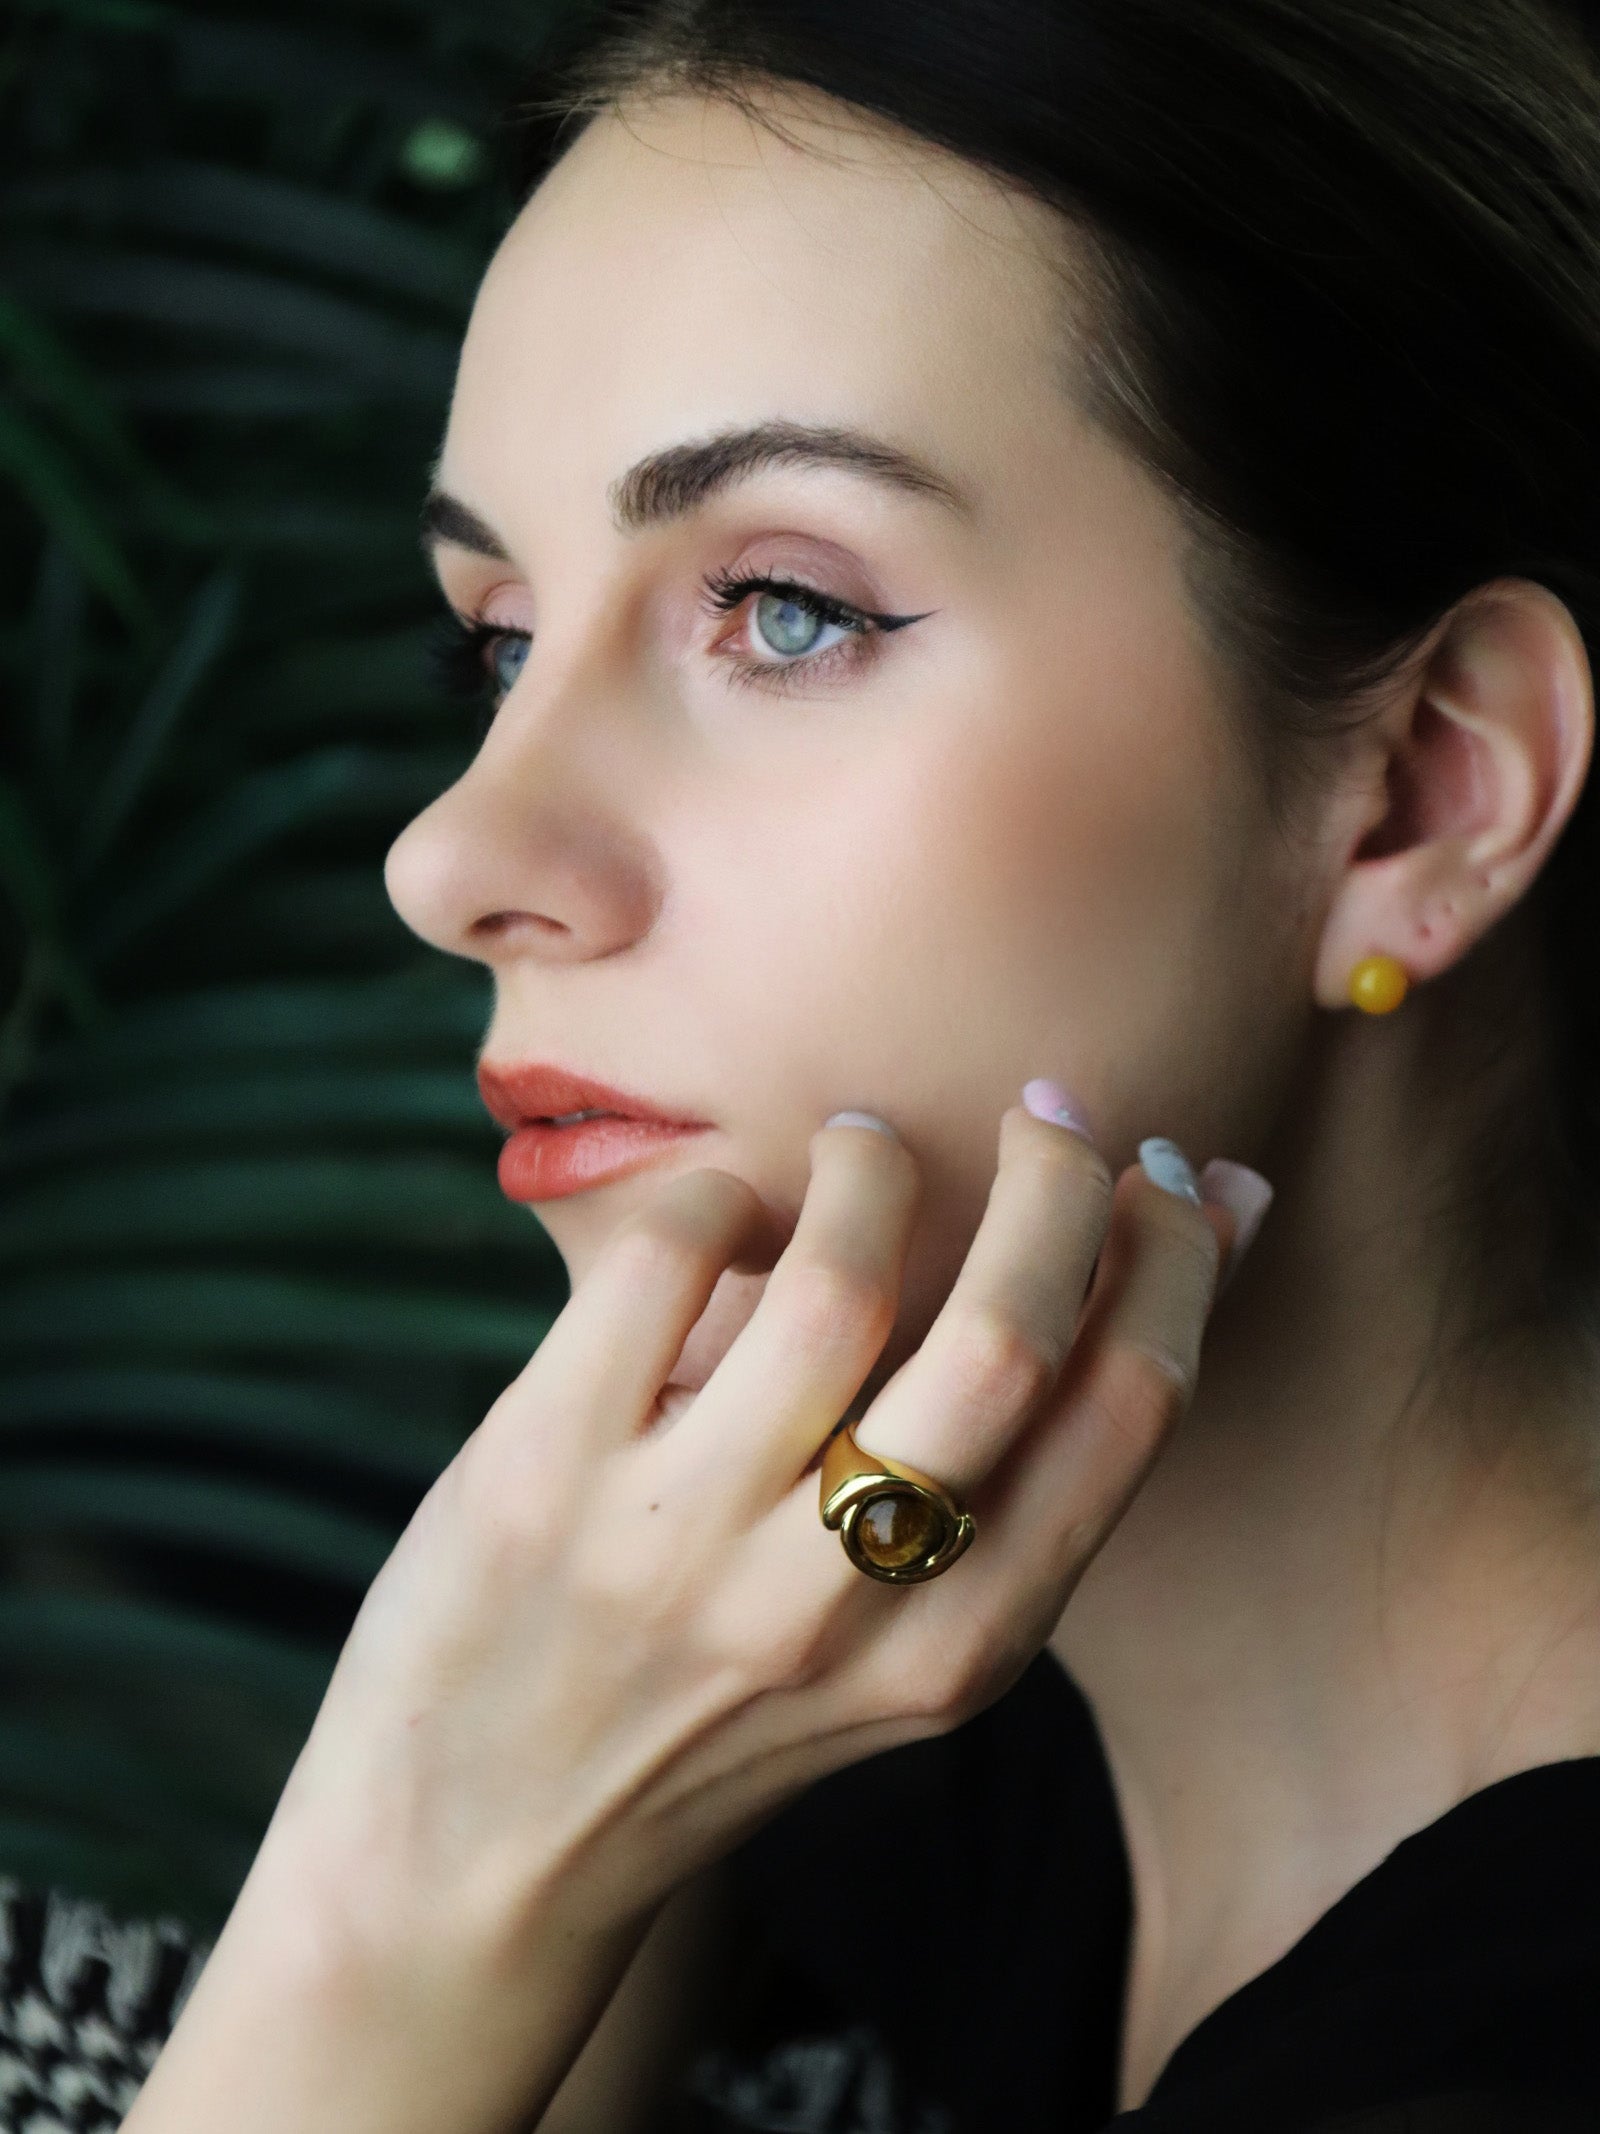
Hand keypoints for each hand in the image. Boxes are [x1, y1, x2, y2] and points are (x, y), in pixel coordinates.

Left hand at [204, 1100, 1242, 2127]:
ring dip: (875, 1165)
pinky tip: (723, 1219)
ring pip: (836, 1281)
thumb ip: (1015, 1477)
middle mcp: (830, 1607)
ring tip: (862, 1144)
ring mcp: (677, 1541)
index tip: (1169, 1173)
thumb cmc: (716, 1714)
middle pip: (1009, 1336)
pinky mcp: (542, 1470)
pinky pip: (667, 1259)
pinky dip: (717, 1196)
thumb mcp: (901, 1649)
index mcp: (957, 1654)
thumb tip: (1193, 1232)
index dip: (1176, 1256)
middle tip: (1046, 1112)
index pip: (1129, 1409)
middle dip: (1061, 1181)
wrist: (474, 1853)